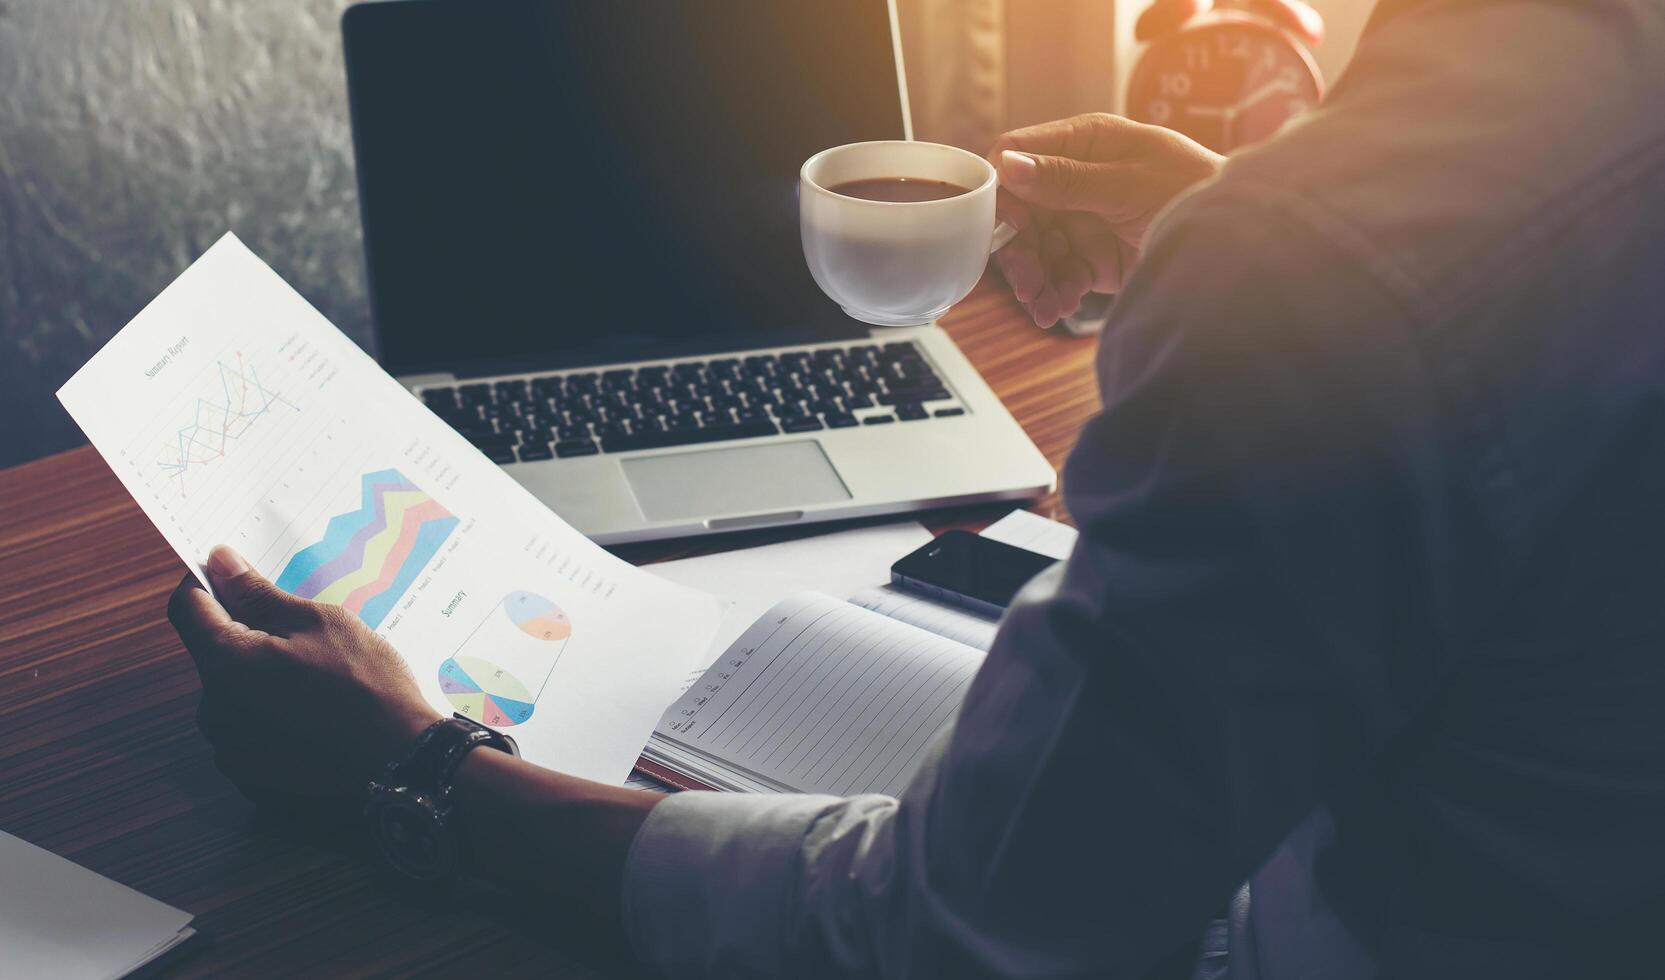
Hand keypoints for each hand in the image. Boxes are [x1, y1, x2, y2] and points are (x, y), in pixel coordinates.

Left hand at [168, 546, 441, 819]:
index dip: (206, 582)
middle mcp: (213, 709)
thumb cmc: (365, 683)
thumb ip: (259, 595)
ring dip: (259, 680)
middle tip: (303, 637)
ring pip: (232, 695)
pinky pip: (248, 731)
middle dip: (246, 637)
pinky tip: (313, 717)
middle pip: (214, 654)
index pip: (187, 608)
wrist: (401, 759)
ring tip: (316, 682)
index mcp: (225, 662)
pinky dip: (270, 718)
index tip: (233, 574)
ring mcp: (229, 748)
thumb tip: (220, 562)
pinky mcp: (250, 775)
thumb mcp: (319, 622)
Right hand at [988, 113, 1223, 326]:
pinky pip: (1061, 274)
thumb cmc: (1196, 190)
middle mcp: (1079, 178)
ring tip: (1042, 305)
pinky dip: (1055, 293)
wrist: (1242, 240)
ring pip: (1038, 247)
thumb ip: (1067, 179)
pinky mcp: (1098, 257)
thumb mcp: (1128, 183)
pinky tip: (1056, 309)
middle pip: (1023, 210)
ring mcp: (1087, 219)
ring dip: (1035, 278)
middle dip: (1019, 248)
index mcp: (1087, 142)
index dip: (1004, 188)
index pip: (1020, 153)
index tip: (1008, 224)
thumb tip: (1009, 166)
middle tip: (1025, 282)